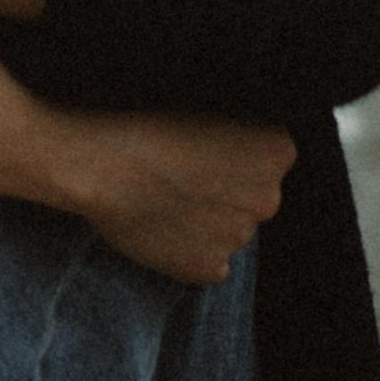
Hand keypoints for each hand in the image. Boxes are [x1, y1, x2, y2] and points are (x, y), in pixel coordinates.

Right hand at [49, 108, 296, 284]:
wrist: (102, 164)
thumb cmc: (148, 126)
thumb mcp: (209, 113)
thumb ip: (239, 139)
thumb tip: (237, 158)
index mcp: (277, 152)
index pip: (272, 159)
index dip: (237, 157)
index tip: (207, 153)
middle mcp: (269, 199)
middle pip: (256, 198)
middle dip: (228, 193)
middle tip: (184, 179)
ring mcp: (240, 237)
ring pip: (231, 231)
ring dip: (208, 223)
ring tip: (165, 201)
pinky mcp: (209, 268)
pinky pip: (210, 262)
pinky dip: (190, 252)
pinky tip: (162, 229)